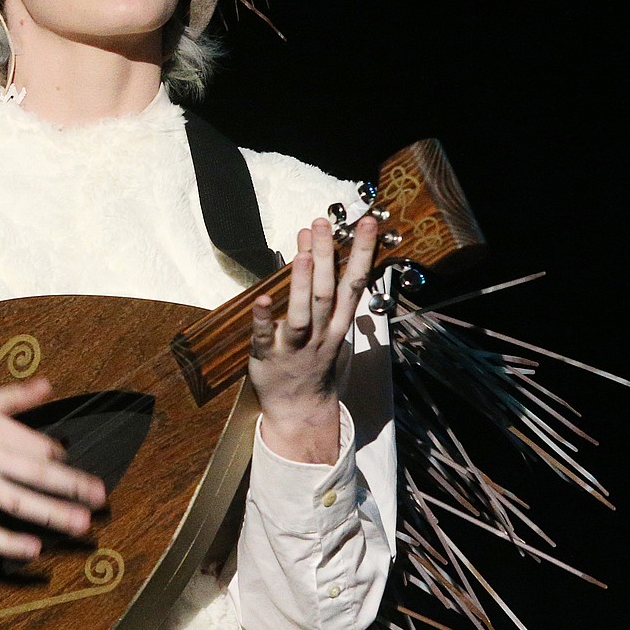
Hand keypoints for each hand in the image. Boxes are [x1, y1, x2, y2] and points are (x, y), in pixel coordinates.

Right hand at [0, 376, 106, 559]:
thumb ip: (15, 396)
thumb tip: (49, 384)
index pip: (30, 442)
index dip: (56, 452)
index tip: (71, 460)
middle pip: (31, 471)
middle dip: (69, 484)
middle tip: (101, 496)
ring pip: (14, 501)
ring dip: (50, 512)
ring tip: (82, 523)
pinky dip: (7, 542)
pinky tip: (34, 550)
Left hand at [246, 214, 378, 463]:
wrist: (300, 408)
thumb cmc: (311, 356)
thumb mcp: (326, 322)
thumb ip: (319, 282)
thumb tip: (309, 239)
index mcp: (337, 323)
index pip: (354, 282)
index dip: (363, 252)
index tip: (368, 222)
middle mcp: (321, 333)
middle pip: (327, 293)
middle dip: (326, 257)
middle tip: (322, 223)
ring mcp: (296, 346)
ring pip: (303, 315)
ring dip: (303, 285)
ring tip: (302, 255)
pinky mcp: (269, 357)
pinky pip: (266, 337)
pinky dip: (264, 319)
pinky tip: (261, 299)